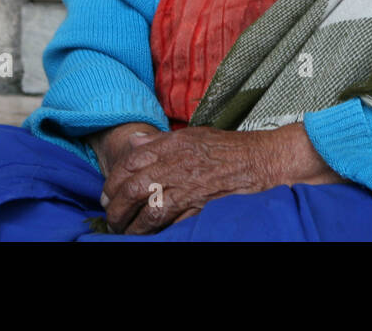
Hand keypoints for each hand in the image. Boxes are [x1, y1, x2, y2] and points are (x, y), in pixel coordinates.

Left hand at [100, 123, 344, 234]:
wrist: (263, 160)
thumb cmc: (229, 148)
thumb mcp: (193, 135)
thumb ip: (161, 141)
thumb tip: (133, 143)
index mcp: (174, 144)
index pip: (131, 160)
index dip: (114, 179)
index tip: (107, 192)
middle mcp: (179, 163)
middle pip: (134, 187)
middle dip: (116, 205)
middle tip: (110, 216)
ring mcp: (190, 186)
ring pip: (148, 209)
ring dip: (132, 225)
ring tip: (124, 232)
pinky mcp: (201, 206)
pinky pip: (171, 222)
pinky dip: (156, 232)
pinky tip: (149, 236)